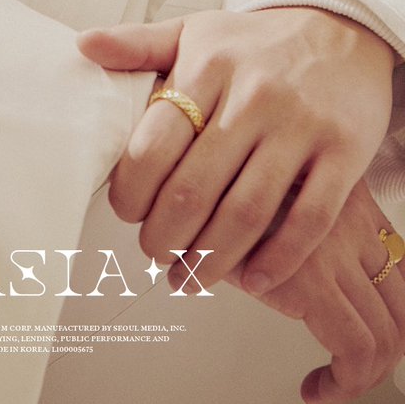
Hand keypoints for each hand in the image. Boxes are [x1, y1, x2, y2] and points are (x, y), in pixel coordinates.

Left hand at [77, 8, 393, 293]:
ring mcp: (301, 126)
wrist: (341, 31)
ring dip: (210, 258)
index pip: (154, 144)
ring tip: (189, 277)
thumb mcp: (194, 31)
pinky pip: (307, 220)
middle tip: (154, 253)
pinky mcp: (344, 152)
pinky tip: (253, 280)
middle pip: (194, 189)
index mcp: (208, 66)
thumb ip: (138, 44)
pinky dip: (277, 260)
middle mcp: (253, 96)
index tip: (125, 213)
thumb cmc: (255, 42)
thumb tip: (84, 45)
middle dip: (164, 236)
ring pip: (246, 212)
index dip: (131, 192)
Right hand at [225, 179, 404, 401]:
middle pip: (400, 306)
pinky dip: (345, 383)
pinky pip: (355, 349)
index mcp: (349, 201)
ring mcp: (336, 249)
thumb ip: (302, 230)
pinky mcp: (314, 280)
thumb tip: (317, 284)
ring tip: (329, 389)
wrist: (186, 187)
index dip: (391, 316)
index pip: (399, 270)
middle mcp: (352, 221)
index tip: (367, 343)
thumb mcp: (274, 204)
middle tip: (351, 376)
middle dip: (383, 354)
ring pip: (385, 334)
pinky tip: (316, 389)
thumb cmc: (221, 195)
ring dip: (362, 377)